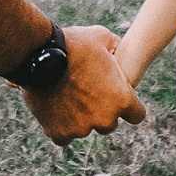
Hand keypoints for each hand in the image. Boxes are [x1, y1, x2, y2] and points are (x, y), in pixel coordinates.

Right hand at [23, 27, 145, 144]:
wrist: (38, 55)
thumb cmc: (72, 44)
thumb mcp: (101, 37)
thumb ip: (115, 48)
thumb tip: (121, 47)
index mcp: (121, 99)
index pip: (137, 115)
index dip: (129, 106)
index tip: (118, 98)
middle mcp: (104, 118)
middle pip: (109, 123)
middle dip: (101, 111)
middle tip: (87, 93)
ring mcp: (81, 128)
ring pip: (85, 129)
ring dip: (79, 118)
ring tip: (66, 97)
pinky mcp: (58, 132)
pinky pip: (64, 137)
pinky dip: (61, 128)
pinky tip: (56, 113)